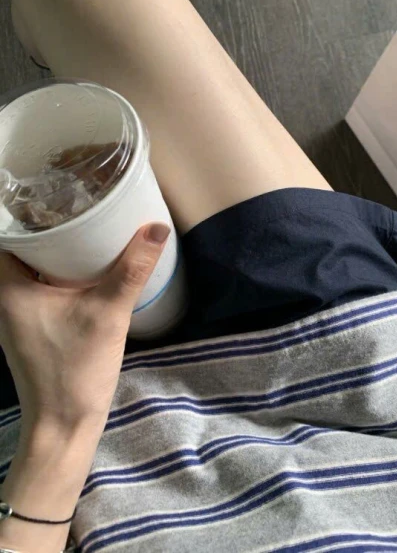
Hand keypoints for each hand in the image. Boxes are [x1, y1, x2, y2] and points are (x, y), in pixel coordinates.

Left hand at [0, 222, 169, 552]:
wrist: (64, 425)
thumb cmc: (76, 368)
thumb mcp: (108, 314)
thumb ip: (132, 270)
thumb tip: (158, 227)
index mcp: (9, 287)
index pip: (10, 233)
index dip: (32, 211)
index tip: (62, 194)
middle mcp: (5, 296)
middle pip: (22, 248)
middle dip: (50, 226)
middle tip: (83, 206)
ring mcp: (16, 313)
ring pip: (32, 268)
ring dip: (56, 250)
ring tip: (88, 228)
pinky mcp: (31, 324)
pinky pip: (40, 285)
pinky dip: (59, 272)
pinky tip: (87, 267)